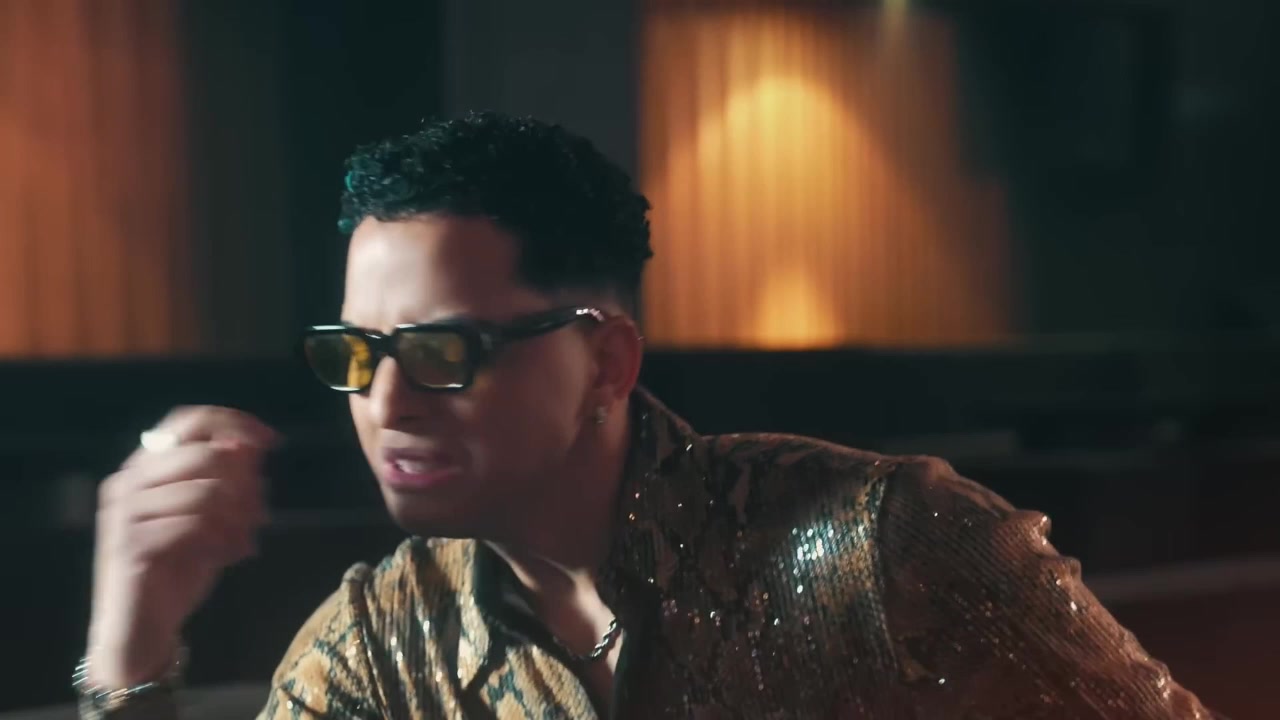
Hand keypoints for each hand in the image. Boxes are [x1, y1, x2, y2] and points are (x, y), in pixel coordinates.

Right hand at [86, 406, 278, 687]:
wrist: (141, 629)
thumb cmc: (177, 570)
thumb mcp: (212, 519)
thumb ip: (227, 482)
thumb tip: (253, 444)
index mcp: (143, 467)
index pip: (190, 420)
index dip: (235, 423)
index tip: (272, 440)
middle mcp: (127, 481)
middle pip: (206, 454)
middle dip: (245, 482)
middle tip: (258, 515)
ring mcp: (125, 513)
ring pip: (206, 488)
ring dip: (240, 515)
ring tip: (246, 538)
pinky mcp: (131, 544)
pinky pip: (195, 523)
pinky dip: (226, 538)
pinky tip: (234, 555)